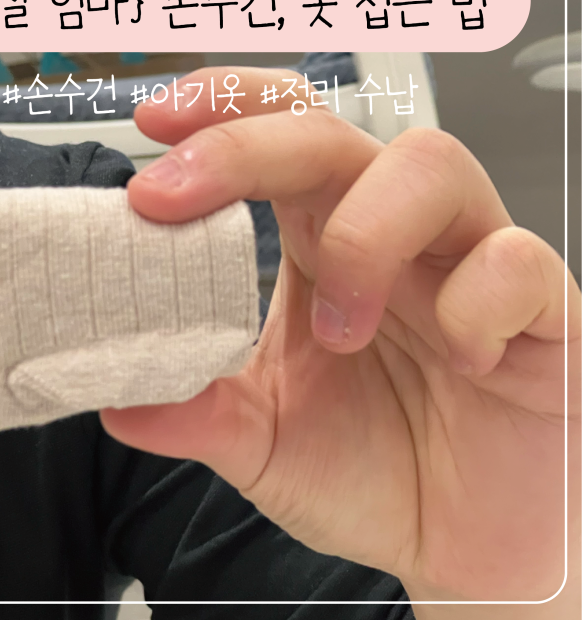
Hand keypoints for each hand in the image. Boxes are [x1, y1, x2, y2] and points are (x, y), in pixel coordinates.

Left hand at [100, 67, 579, 607]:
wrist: (469, 543)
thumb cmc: (377, 472)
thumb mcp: (266, 443)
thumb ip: (199, 414)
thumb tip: (116, 399)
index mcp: (322, 246)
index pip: (279, 136)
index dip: (219, 114)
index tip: (151, 127)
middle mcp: (393, 235)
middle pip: (330, 135)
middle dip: (246, 148)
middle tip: (175, 192)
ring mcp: (470, 262)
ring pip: (430, 167)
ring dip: (361, 235)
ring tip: (342, 325)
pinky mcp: (544, 311)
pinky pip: (519, 262)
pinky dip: (475, 299)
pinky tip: (458, 355)